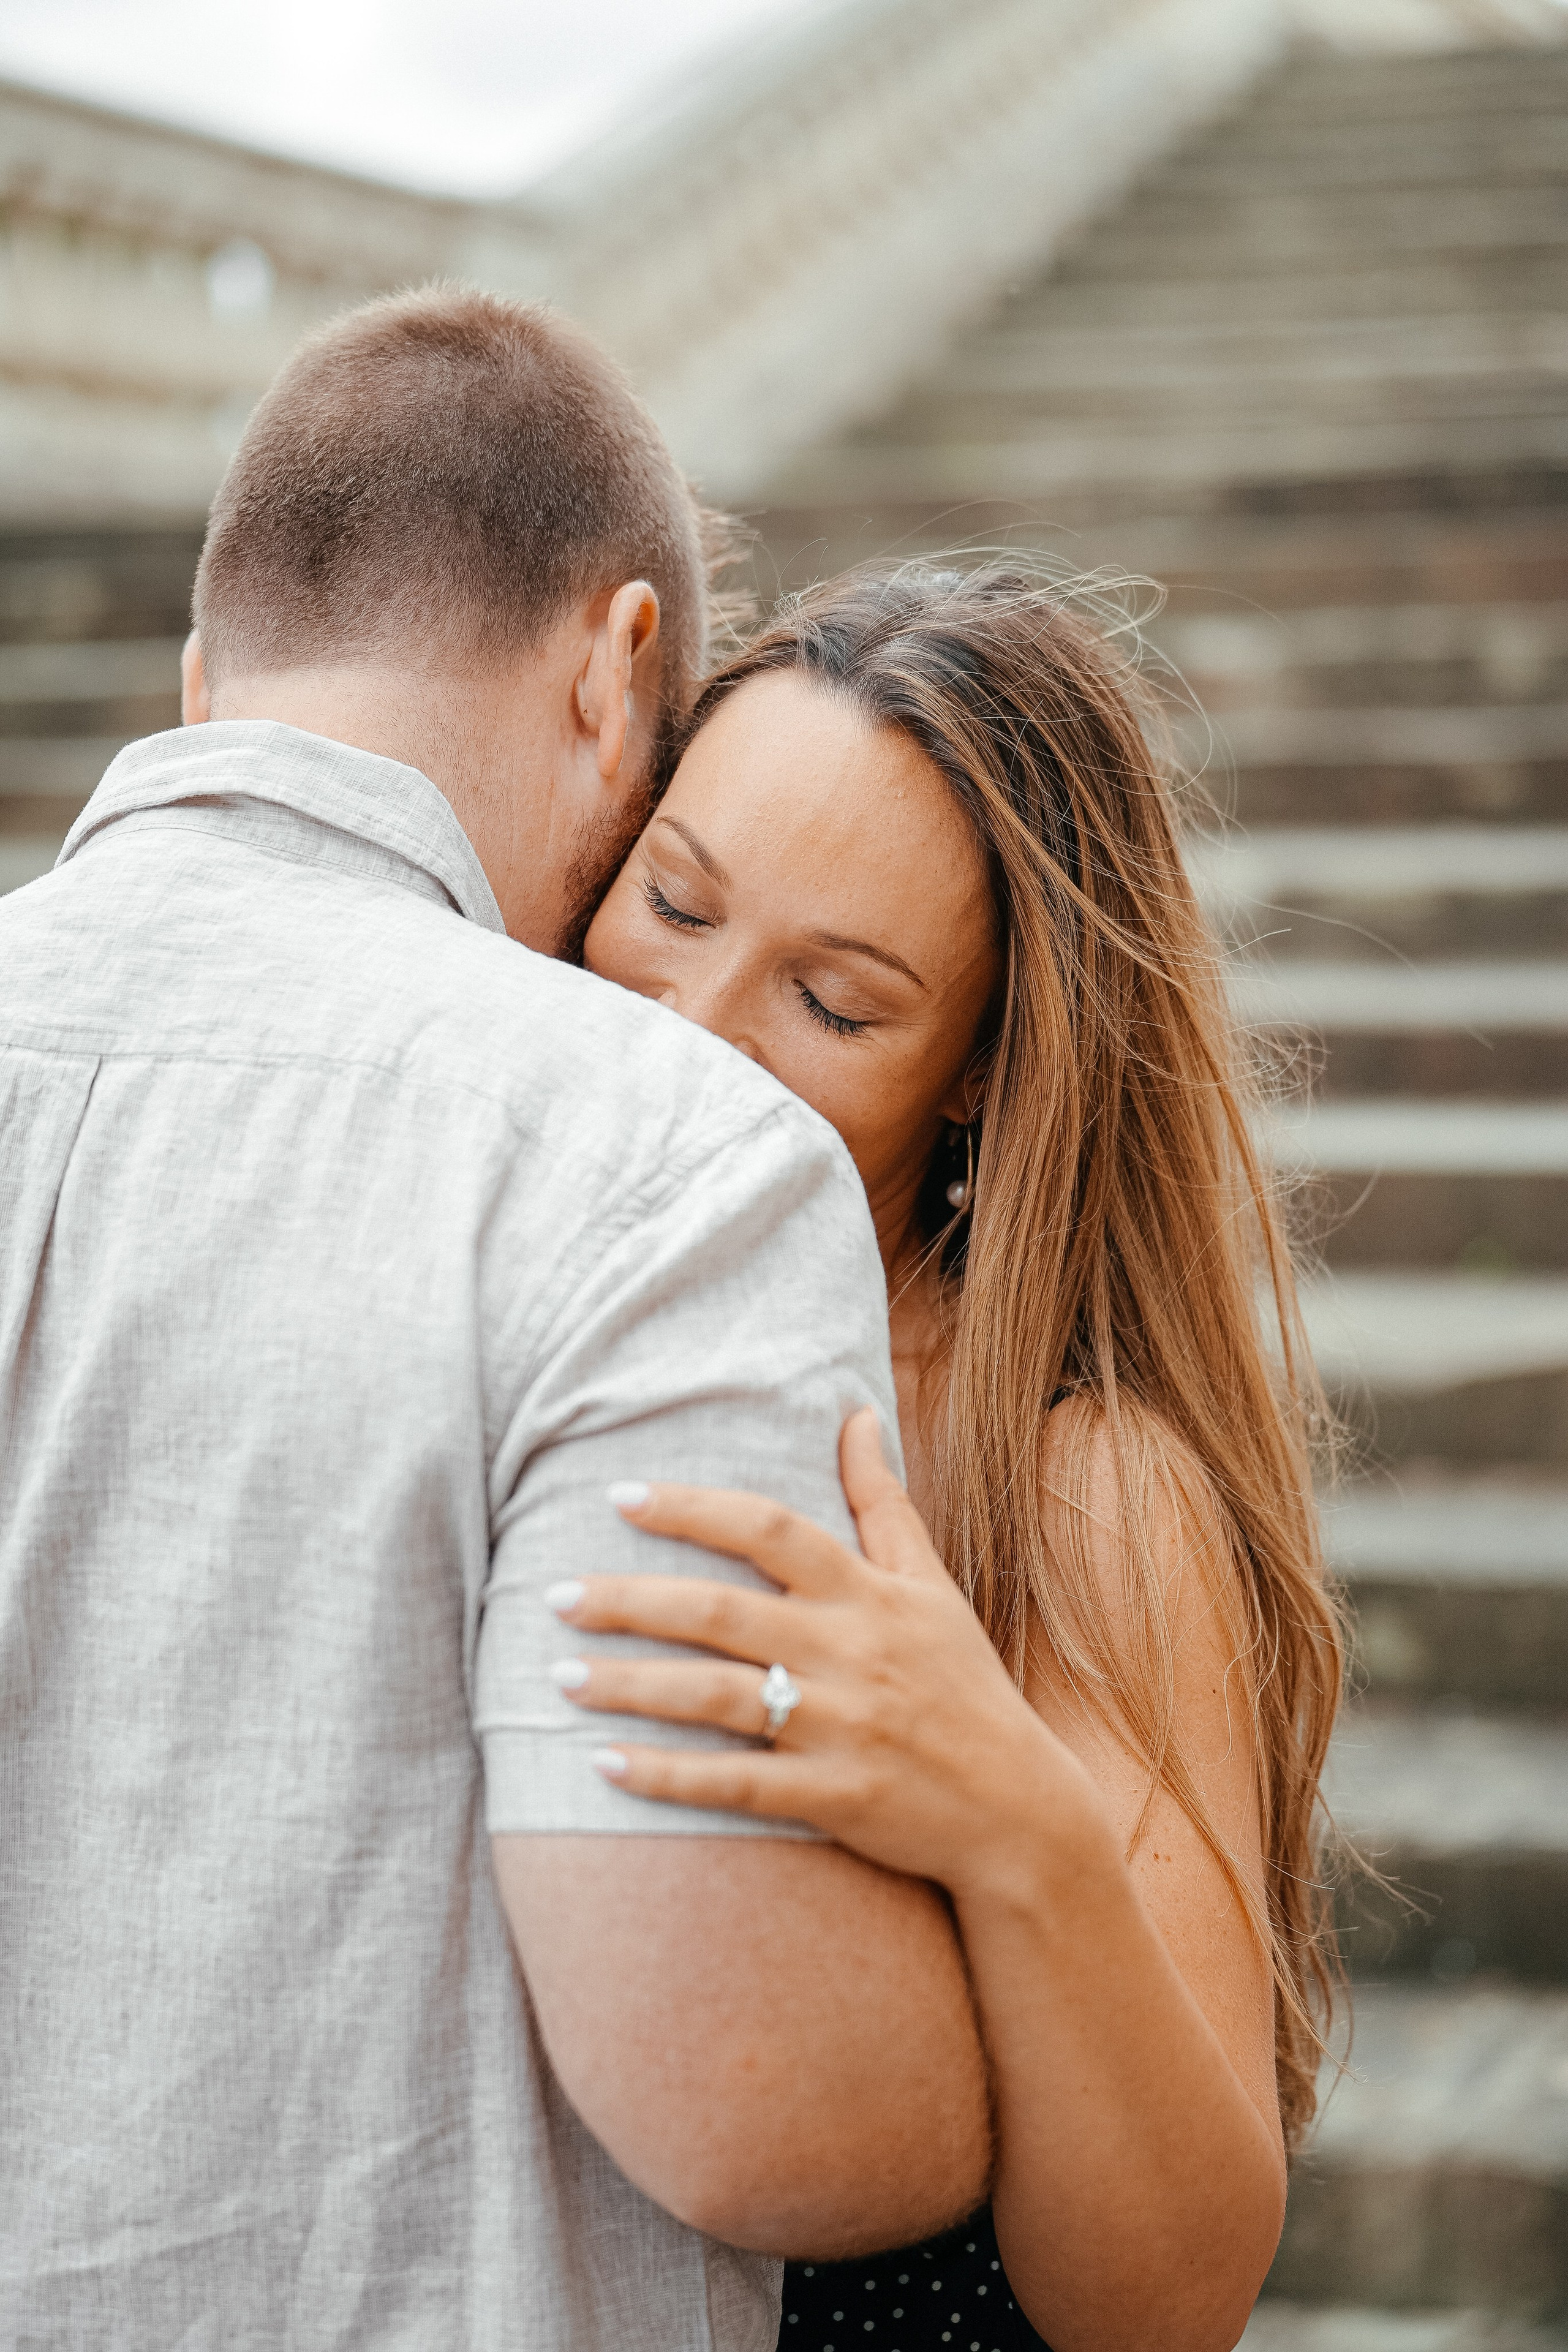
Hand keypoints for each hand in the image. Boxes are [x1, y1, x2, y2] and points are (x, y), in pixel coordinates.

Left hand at [546, 1408, 1108, 1902]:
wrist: (1017, 1808)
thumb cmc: (962, 1685)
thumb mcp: (930, 1584)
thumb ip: (883, 1501)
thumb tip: (856, 1412)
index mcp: (867, 1593)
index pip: (769, 1529)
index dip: (692, 1508)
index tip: (619, 1494)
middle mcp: (848, 1652)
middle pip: (721, 1611)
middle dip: (631, 1600)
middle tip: (552, 1594)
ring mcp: (840, 1727)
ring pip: (715, 1697)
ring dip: (631, 1685)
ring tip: (558, 1675)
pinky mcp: (833, 1797)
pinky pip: (735, 1786)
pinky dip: (667, 1777)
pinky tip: (603, 1766)